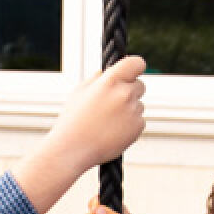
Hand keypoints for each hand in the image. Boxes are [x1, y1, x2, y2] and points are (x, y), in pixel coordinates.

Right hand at [9, 57, 145, 213]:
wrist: (73, 149)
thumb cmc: (73, 120)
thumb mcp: (80, 92)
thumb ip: (98, 78)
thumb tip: (110, 70)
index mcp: (110, 80)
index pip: (136, 63)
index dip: (136, 67)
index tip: (134, 71)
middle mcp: (124, 93)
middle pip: (140, 85)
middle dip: (130, 91)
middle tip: (112, 104)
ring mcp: (133, 111)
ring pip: (138, 105)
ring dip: (128, 110)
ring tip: (107, 122)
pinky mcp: (138, 127)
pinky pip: (139, 121)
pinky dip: (130, 125)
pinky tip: (112, 131)